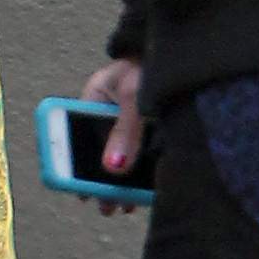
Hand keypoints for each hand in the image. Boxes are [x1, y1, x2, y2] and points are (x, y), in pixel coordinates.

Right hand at [81, 56, 145, 218]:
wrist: (187, 53)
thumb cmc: (153, 64)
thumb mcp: (135, 96)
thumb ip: (124, 131)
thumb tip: (114, 167)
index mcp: (96, 96)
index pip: (75, 129)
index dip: (71, 159)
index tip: (75, 187)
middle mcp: (110, 111)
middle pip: (99, 150)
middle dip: (100, 180)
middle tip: (104, 205)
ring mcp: (131, 120)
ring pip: (121, 156)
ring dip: (120, 182)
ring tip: (123, 205)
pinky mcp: (151, 128)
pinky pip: (141, 154)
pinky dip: (140, 174)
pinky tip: (142, 193)